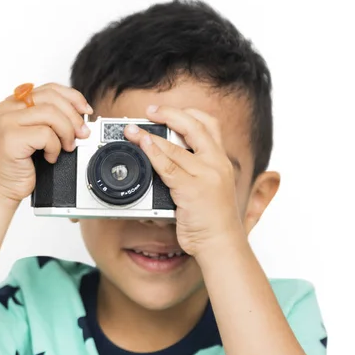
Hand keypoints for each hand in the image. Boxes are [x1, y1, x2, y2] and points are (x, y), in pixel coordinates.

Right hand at [0, 83, 92, 202]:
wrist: (2, 188)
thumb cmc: (20, 165)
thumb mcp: (38, 135)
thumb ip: (51, 120)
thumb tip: (81, 116)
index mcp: (14, 103)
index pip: (49, 89)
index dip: (72, 97)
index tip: (86, 111)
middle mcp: (8, 108)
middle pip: (52, 98)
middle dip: (73, 117)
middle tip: (82, 134)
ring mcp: (7, 122)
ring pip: (51, 114)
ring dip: (66, 132)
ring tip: (66, 147)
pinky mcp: (11, 137)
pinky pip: (45, 134)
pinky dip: (54, 147)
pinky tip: (50, 157)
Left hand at [124, 105, 245, 258]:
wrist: (220, 242)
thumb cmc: (213, 220)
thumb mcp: (211, 189)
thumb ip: (196, 172)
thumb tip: (169, 159)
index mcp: (221, 161)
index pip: (209, 125)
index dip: (187, 113)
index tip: (168, 112)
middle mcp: (216, 164)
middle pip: (194, 126)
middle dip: (169, 114)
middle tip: (150, 111)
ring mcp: (205, 175)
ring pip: (175, 146)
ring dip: (150, 135)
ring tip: (133, 130)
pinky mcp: (191, 189)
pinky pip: (168, 167)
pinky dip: (153, 154)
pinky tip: (143, 147)